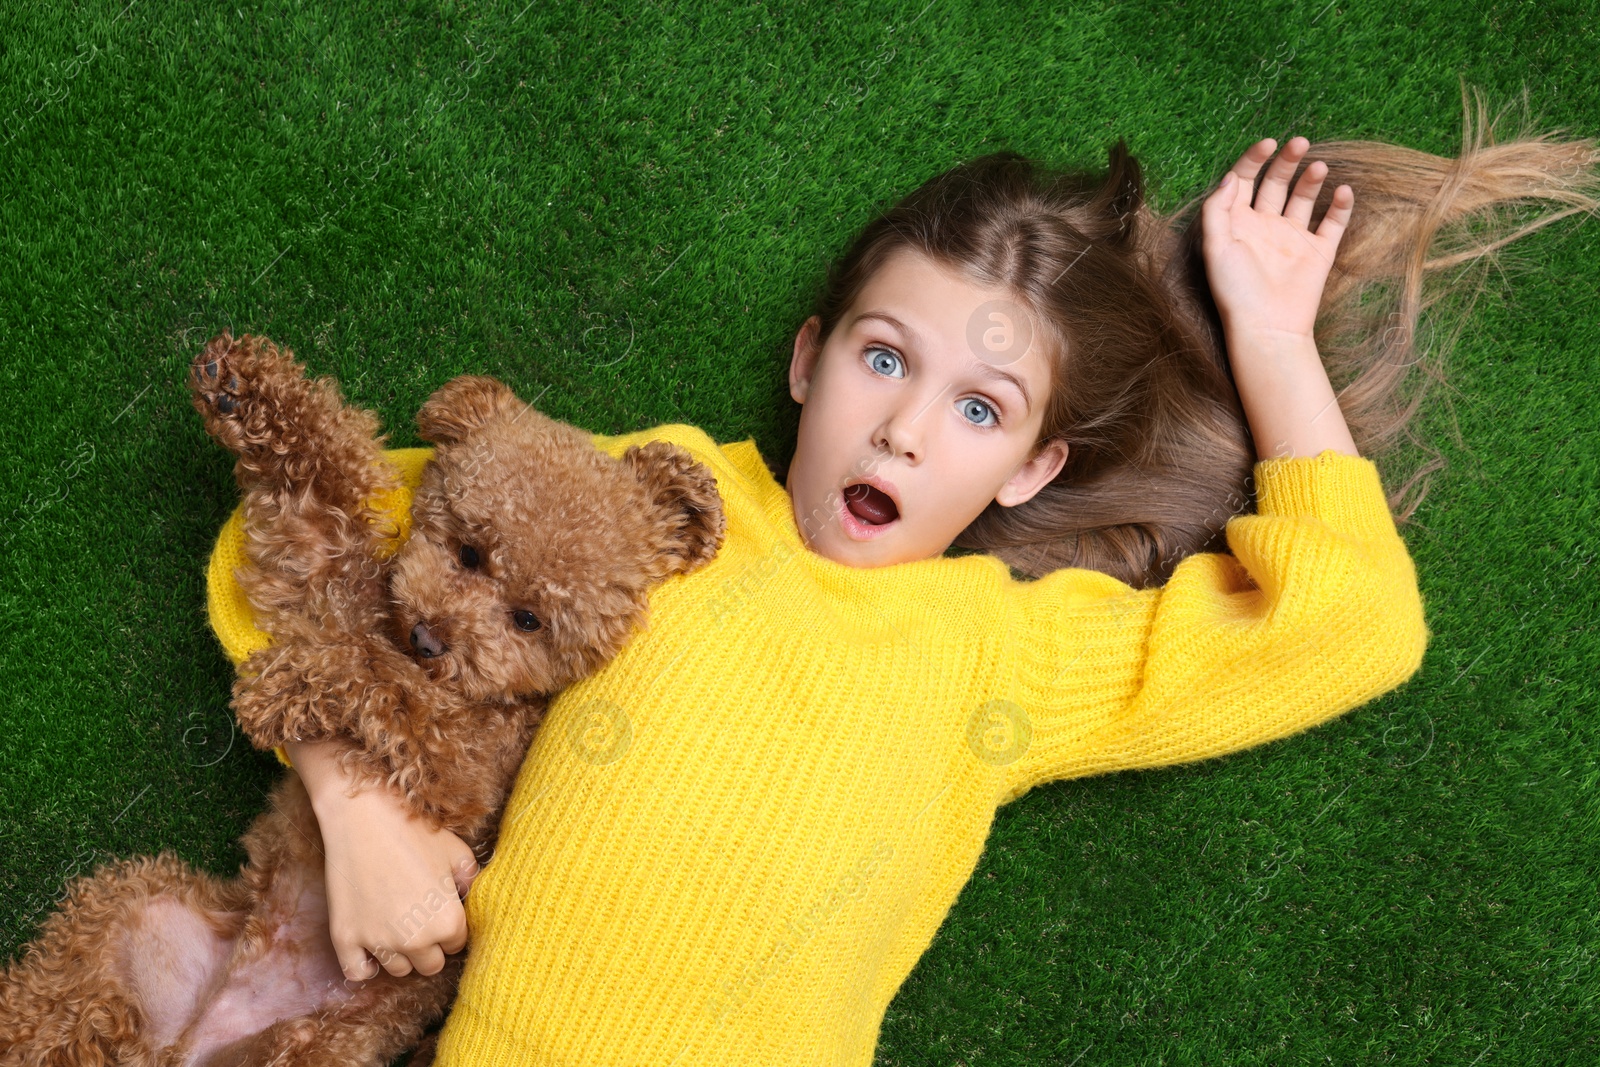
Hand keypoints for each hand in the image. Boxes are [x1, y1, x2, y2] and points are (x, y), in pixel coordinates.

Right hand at [289, 740, 479, 981]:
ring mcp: (377, 942)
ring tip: (396, 926)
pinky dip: (365, 965)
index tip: (441, 912)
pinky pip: (357, 972)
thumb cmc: (413, 830)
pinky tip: (371, 949)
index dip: (451, 928)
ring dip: (401, 953)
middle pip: (430, 964)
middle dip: (429, 946)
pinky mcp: (345, 938)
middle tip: (420, 920)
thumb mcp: (456, 851)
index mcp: (447, 921)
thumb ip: (471, 880)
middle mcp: (415, 939)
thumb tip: (470, 897)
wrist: (362, 815)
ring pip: (398, 970)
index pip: (457, 944)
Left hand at [1201, 136, 1353, 340]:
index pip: (1246, 180)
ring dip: (1311, 178)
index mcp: (1238, 223)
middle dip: (1287, 161)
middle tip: (1300, 143)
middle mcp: (1265, 226)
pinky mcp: (1318, 252)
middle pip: (1276, 183)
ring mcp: (1293, 238)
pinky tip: (1342, 190)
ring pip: (1305, 197)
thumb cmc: (1236, 291)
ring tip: (1318, 166)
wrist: (1268, 328)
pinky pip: (1333, 223)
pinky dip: (1341, 205)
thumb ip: (1217, 209)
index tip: (1269, 143)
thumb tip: (1232, 176)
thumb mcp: (1216, 247)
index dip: (1254, 158)